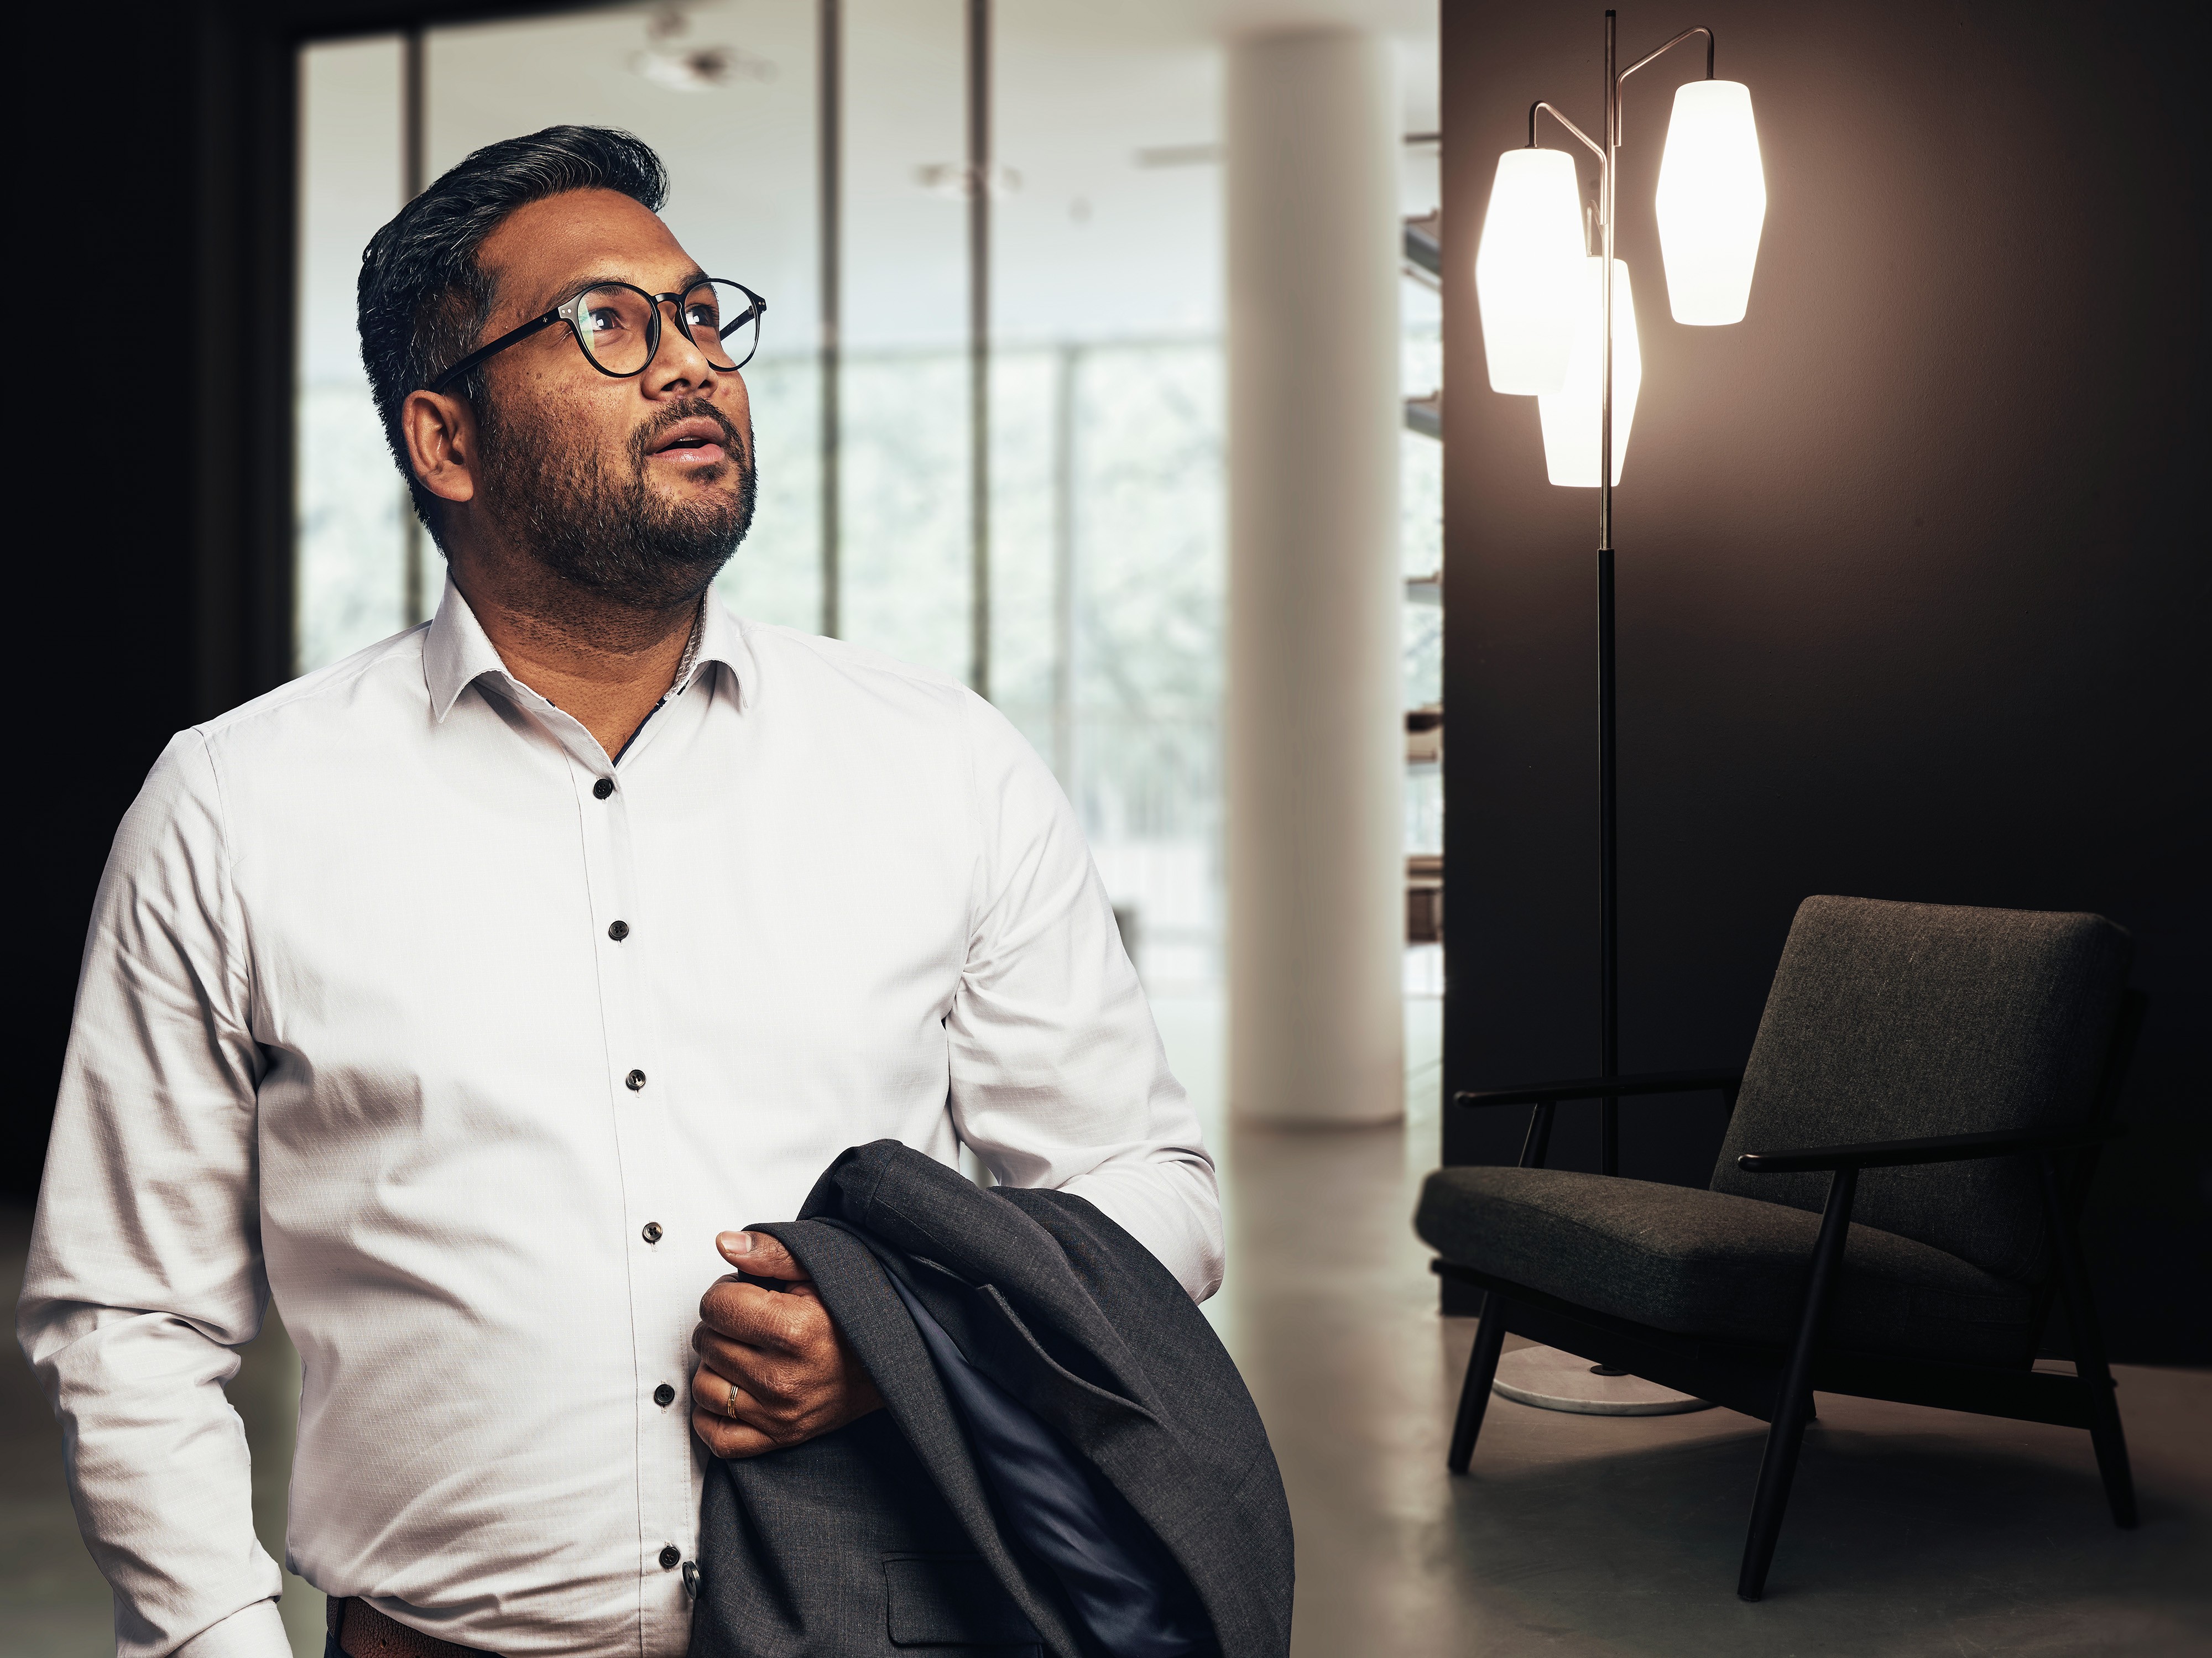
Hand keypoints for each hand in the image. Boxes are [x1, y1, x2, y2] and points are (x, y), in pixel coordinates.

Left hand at [691, 1230, 884, 1458]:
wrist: (892, 1363)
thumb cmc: (856, 1315)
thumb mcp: (821, 1271)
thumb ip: (772, 1252)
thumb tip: (724, 1244)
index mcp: (793, 1330)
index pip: (716, 1305)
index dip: (726, 1291)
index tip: (747, 1293)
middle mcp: (784, 1378)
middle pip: (707, 1342)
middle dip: (722, 1324)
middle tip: (751, 1321)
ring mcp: (779, 1414)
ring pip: (703, 1387)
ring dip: (716, 1366)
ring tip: (744, 1352)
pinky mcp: (778, 1438)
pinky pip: (715, 1436)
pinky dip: (712, 1414)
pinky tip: (732, 1389)